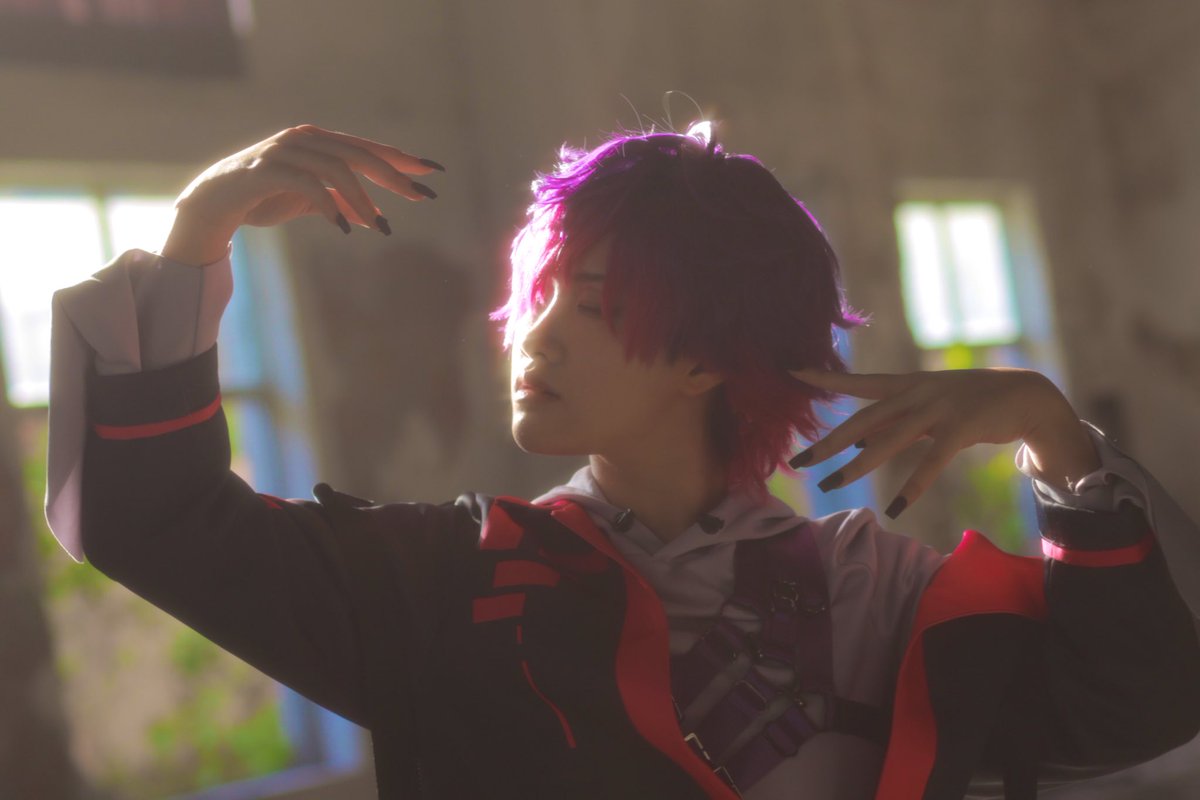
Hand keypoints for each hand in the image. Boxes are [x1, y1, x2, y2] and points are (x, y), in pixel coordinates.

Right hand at [163, 124, 443, 264]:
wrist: (214, 203)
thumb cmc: (264, 199)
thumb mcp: (310, 202)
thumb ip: (341, 204)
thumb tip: (377, 219)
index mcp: (319, 142)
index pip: (368, 149)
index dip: (401, 159)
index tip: (432, 173)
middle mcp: (305, 139)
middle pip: (359, 155)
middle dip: (394, 176)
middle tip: (422, 196)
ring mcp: (284, 151)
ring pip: (336, 169)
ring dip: (363, 199)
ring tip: (380, 225)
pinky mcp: (266, 170)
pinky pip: (307, 185)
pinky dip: (330, 205)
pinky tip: (344, 228)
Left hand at [786, 367, 1066, 518]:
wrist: (1026, 393)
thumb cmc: (970, 402)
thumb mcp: (925, 407)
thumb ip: (890, 423)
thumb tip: (852, 447)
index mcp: (907, 384)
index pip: (859, 381)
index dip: (827, 377)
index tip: (792, 371)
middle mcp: (917, 392)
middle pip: (864, 418)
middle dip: (829, 441)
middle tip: (799, 461)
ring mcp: (939, 408)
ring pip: (890, 439)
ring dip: (858, 466)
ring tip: (832, 484)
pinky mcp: (962, 427)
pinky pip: (931, 461)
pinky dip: (912, 486)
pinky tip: (895, 507)